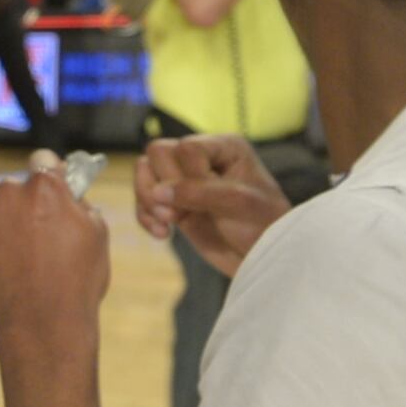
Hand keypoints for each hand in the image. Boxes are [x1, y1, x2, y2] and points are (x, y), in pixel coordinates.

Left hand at [0, 156, 111, 338]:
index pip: (44, 161)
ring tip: (23, 258)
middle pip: (17, 189)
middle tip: (40, 235)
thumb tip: (71, 195)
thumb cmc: (76, 280)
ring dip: (5, 225)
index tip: (51, 187)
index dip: (50, 174)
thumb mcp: (97, 234)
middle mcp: (10, 194)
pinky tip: (5, 266)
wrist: (42, 322)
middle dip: (27, 205)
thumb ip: (81, 204)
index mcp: (45, 187)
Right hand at [134, 135, 287, 274]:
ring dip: (148, 200)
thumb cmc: (262, 226)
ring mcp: (185, 181)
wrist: (261, 259)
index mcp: (224, 148)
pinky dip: (145, 217)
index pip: (186, 147)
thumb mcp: (238, 204)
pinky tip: (163, 234)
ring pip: (145, 171)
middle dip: (164, 185)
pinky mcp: (174, 204)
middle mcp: (202, 158)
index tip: (211, 201)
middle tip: (179, 214)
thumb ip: (199, 192)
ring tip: (168, 224)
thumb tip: (156, 192)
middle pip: (159, 153)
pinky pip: (143, 200)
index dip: (189, 175)